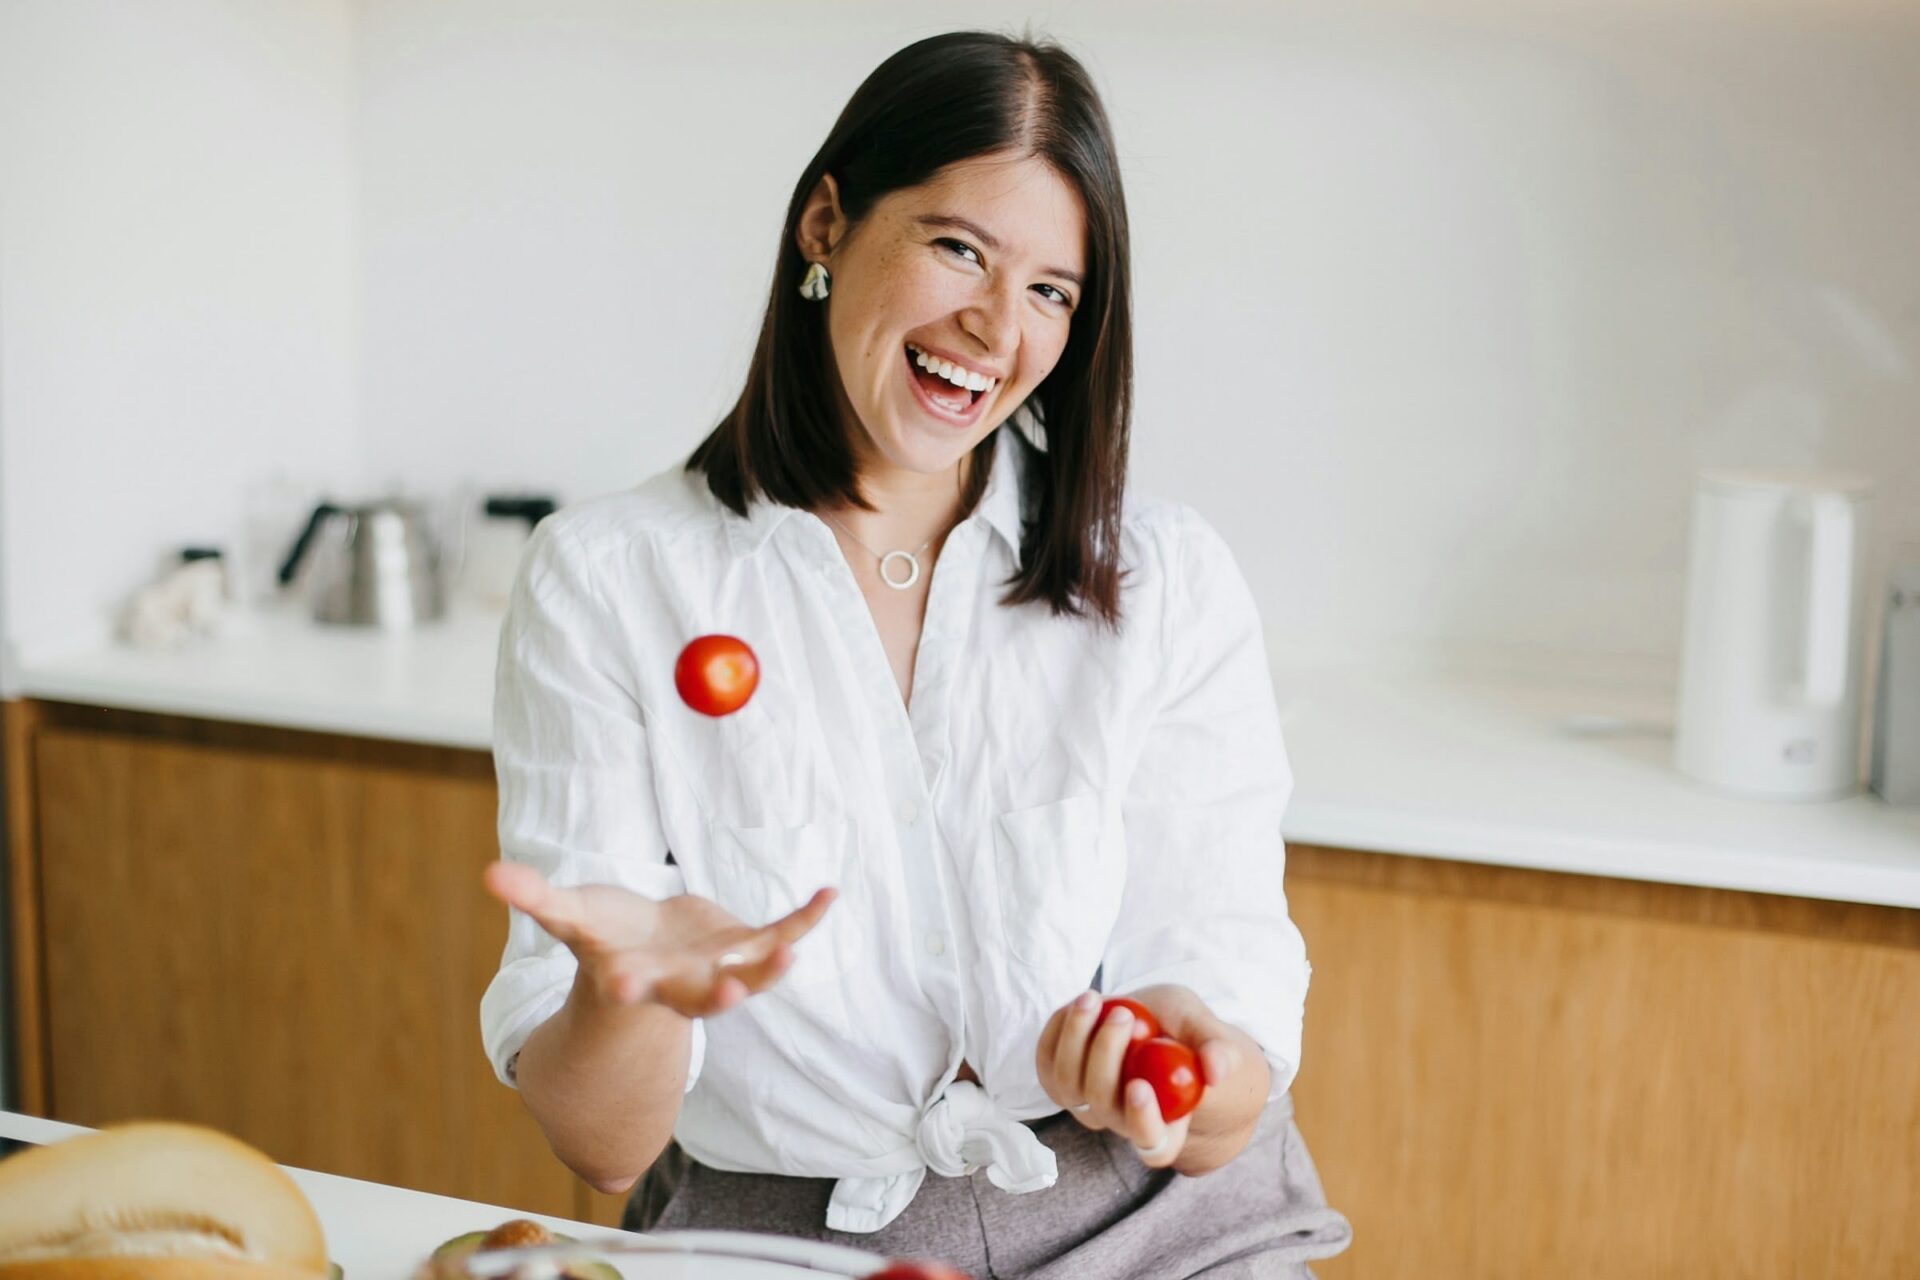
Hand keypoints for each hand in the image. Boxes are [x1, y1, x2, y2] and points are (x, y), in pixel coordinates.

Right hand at [483, 861, 835, 1018]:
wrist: (648, 953)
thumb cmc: (605, 936)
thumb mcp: (571, 915)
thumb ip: (535, 898)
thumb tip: (487, 875)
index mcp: (633, 977)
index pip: (627, 986)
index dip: (624, 984)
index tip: (617, 982)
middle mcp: (682, 984)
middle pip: (699, 997)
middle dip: (716, 994)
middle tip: (733, 987)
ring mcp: (720, 970)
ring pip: (750, 975)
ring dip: (771, 969)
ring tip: (793, 954)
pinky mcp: (747, 947)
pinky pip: (782, 935)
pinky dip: (806, 919)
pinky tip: (830, 894)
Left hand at [1035, 985, 1252, 1170]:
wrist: (1162, 1023)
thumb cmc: (1192, 1035)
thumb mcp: (1211, 1033)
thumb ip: (1219, 1050)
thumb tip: (1216, 1069)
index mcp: (1167, 1126)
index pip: (1152, 1145)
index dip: (1142, 1122)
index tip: (1139, 1085)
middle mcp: (1122, 1122)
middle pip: (1102, 1105)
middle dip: (1106, 1056)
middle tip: (1125, 1015)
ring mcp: (1089, 1104)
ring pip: (1067, 1085)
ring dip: (1075, 1038)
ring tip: (1094, 998)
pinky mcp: (1062, 1081)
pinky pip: (1046, 1064)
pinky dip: (1055, 1032)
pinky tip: (1079, 1005)